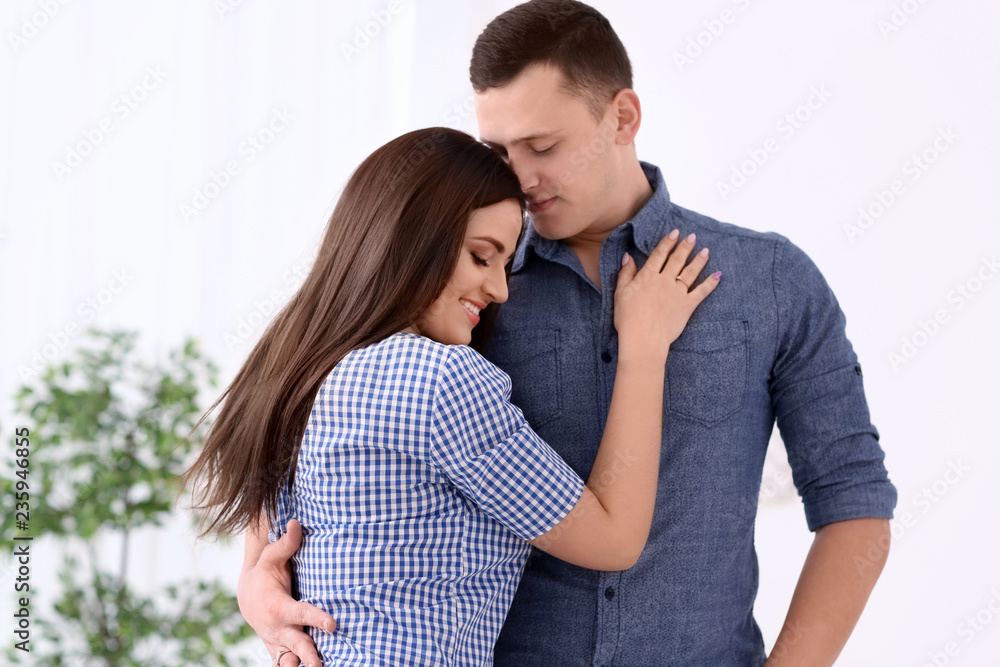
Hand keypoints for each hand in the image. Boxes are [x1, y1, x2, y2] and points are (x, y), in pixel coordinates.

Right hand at [238, 519, 334, 666]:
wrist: (246, 597)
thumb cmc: (264, 574)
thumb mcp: (272, 558)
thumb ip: (287, 544)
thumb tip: (297, 523)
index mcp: (280, 607)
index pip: (302, 613)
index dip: (317, 618)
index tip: (333, 624)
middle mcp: (279, 629)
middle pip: (297, 644)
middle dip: (308, 655)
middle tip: (320, 664)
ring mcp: (279, 642)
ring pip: (289, 661)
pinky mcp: (279, 650)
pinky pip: (284, 665)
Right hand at [614, 230, 719, 361]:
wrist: (643, 338)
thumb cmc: (627, 318)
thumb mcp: (620, 293)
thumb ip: (626, 273)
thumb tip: (628, 257)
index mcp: (648, 276)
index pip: (659, 255)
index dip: (667, 243)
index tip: (675, 233)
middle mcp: (664, 281)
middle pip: (677, 260)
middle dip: (685, 247)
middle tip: (693, 237)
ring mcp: (678, 293)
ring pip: (690, 272)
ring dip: (699, 260)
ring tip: (706, 251)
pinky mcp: (687, 306)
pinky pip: (702, 292)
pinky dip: (711, 283)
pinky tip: (718, 275)